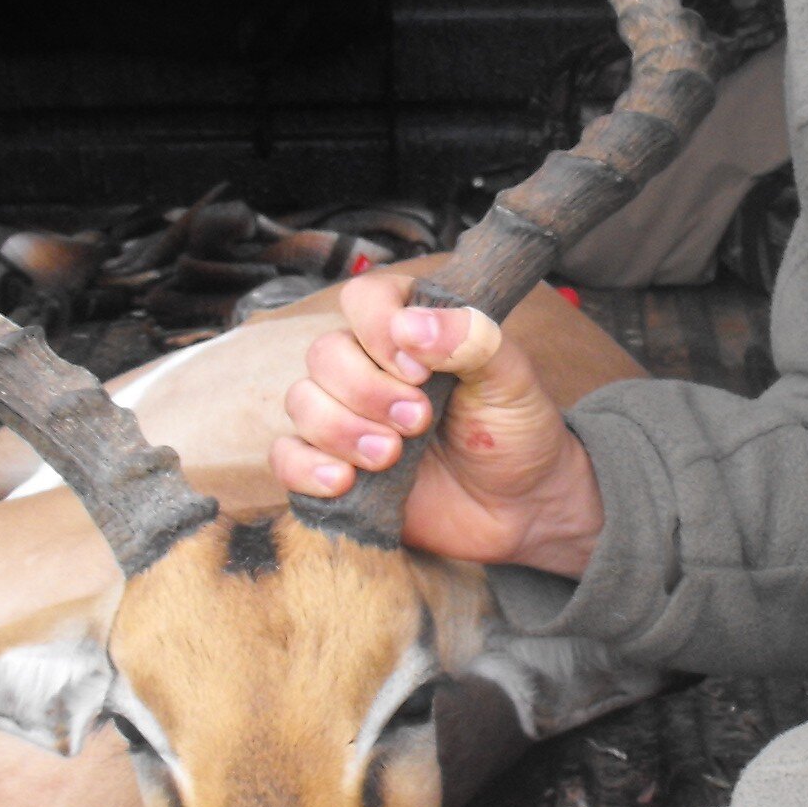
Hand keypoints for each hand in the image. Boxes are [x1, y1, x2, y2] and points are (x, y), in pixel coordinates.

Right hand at [270, 273, 605, 571]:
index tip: (419, 371)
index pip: (363, 299)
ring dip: (341, 430)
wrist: (521, 507)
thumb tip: (410, 324)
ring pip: (302, 402)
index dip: (378, 330)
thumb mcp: (512, 378)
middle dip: (367, 391)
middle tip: (419, 421)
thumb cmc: (516, 432)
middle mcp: (370, 365)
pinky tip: (344, 481)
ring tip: (392, 457)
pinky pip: (286, 457)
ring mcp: (347, 416)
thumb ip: (471, 339)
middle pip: (324, 354)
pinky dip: (306, 468)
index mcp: (410, 330)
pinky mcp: (333, 465)